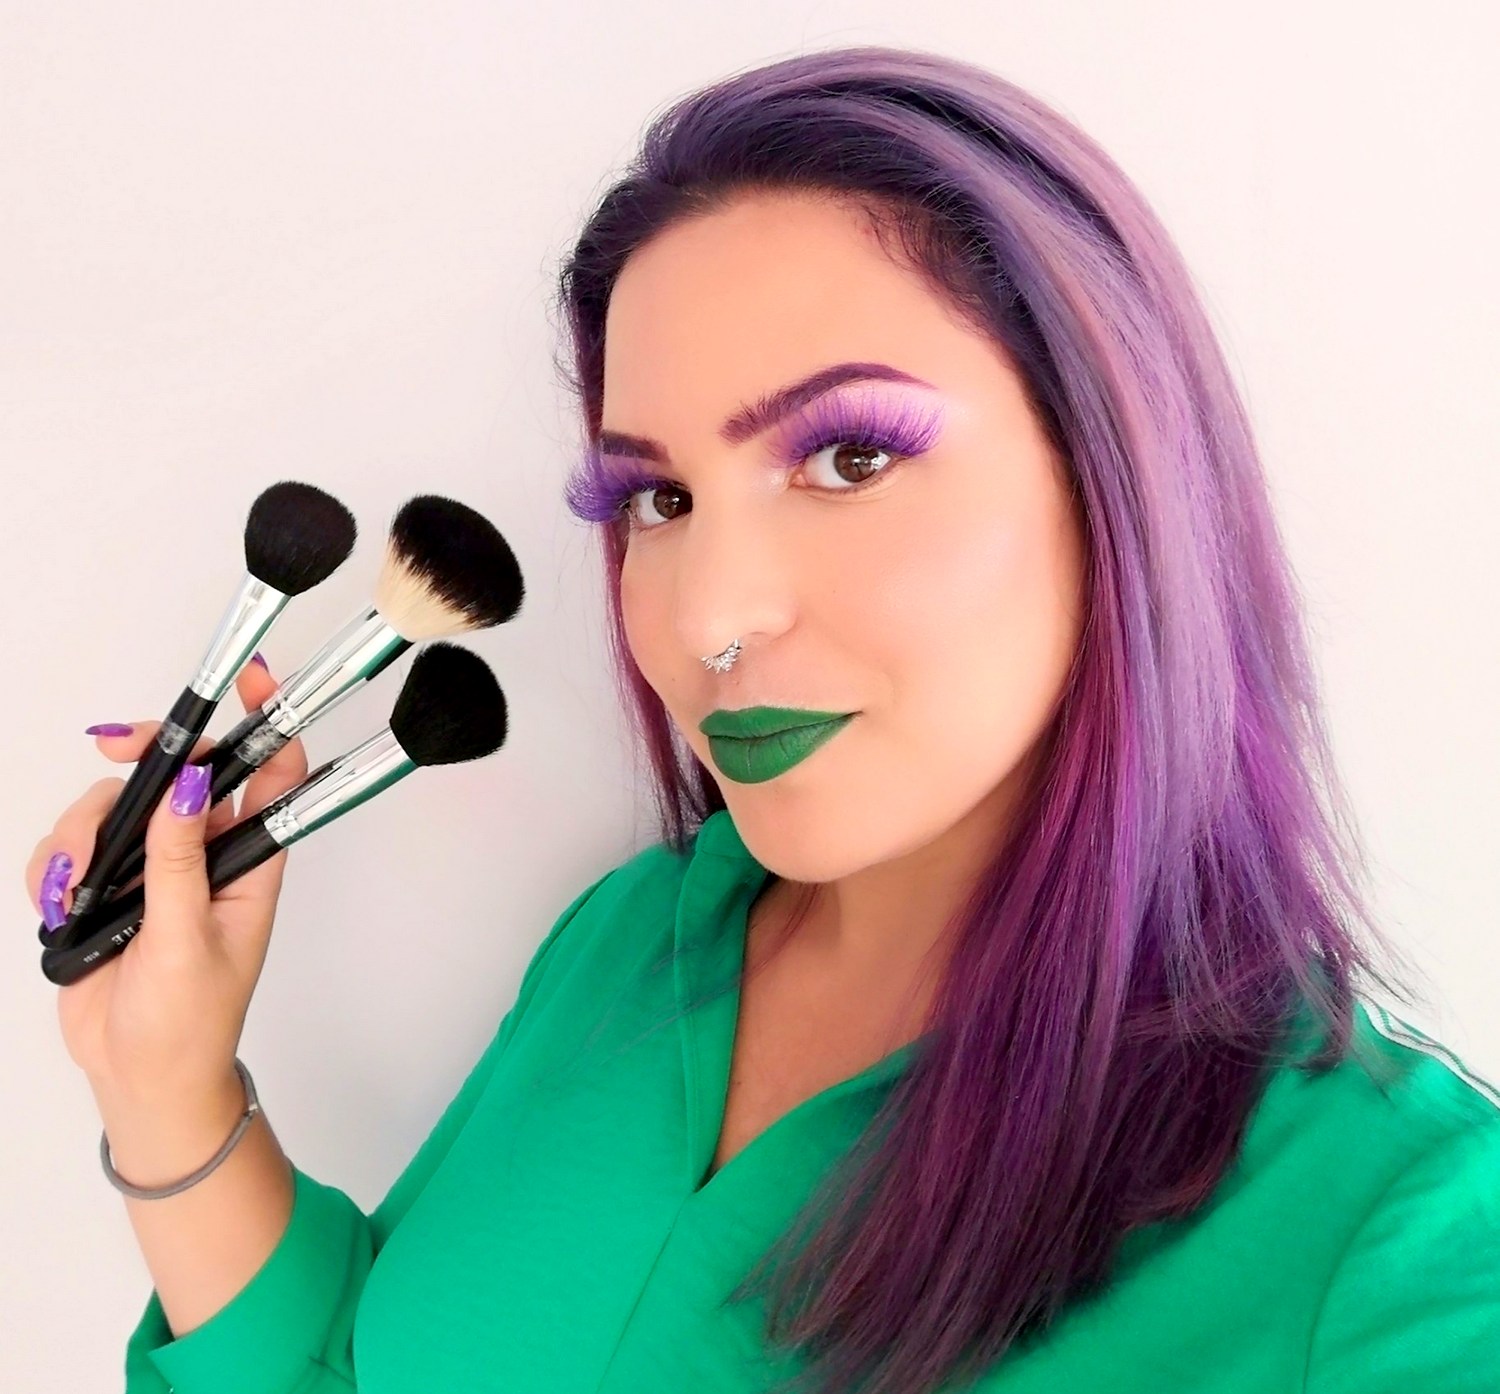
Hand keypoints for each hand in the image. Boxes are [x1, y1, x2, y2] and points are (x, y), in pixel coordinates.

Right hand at [25, 659, 309, 1104]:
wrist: (138, 1078)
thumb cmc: (188, 1024)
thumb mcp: (186, 940)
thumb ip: (180, 861)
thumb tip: (190, 787)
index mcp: (249, 862)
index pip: (272, 773)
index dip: (269, 720)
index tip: (252, 677)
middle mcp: (204, 854)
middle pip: (182, 770)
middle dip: (147, 753)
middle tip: (113, 744)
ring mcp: (152, 867)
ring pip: (116, 803)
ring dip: (85, 834)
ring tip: (78, 892)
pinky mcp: (107, 885)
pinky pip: (73, 845)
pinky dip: (55, 867)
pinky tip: (60, 907)